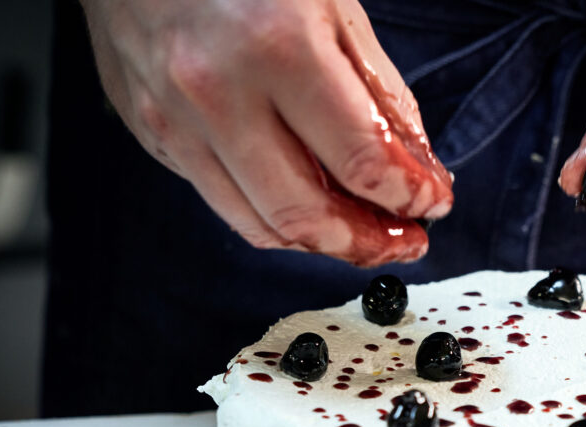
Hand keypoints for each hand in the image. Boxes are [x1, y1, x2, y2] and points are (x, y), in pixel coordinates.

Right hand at [80, 0, 453, 264]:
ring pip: (260, 225)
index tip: (434, 204)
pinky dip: (274, 216)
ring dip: (323, 243)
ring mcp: (174, 120)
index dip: (410, 196)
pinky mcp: (151, 134)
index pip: (361, 161)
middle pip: (306, 214)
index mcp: (277, 48)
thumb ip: (381, 94)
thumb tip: (418, 170)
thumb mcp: (334, 3)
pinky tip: (308, 201)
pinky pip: (222, 200)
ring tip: (363, 234)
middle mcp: (217, 93)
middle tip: (405, 240)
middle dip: (368, 243)